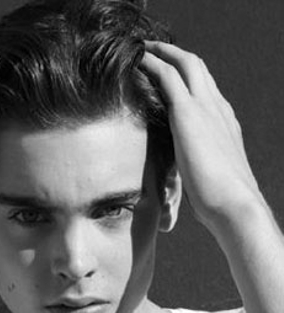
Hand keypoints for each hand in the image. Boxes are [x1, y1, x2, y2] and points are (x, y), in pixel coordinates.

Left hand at [141, 42, 262, 235]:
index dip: (189, 80)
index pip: (207, 92)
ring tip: (142, 50)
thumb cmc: (221, 204)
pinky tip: (136, 60)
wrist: (235, 204)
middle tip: (154, 52)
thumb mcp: (207, 183)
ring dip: (163, 53)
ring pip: (185, 64)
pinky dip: (152, 63)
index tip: (172, 78)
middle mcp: (218, 110)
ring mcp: (206, 108)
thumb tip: (175, 200)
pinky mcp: (189, 113)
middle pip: (198, 69)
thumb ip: (194, 177)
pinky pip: (167, 75)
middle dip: (176, 57)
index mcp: (224, 125)